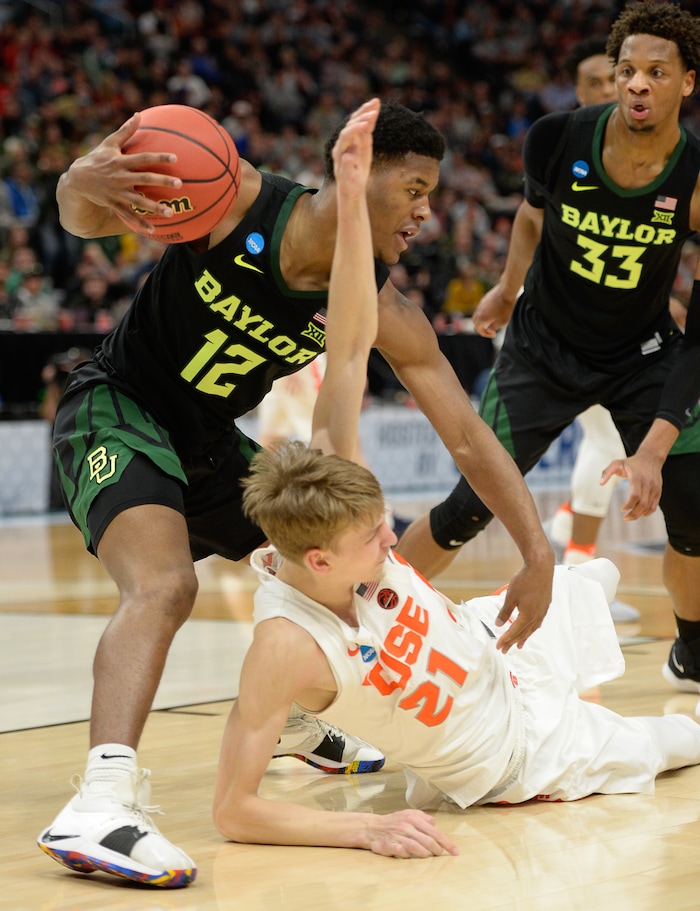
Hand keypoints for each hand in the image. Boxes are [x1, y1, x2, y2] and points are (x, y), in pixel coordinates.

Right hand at [65, 112, 183, 231]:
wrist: (77, 179)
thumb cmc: (97, 159)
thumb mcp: (109, 143)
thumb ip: (126, 131)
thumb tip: (138, 115)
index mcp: (121, 162)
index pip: (143, 158)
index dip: (158, 158)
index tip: (174, 158)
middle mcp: (120, 177)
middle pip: (145, 179)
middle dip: (162, 182)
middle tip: (180, 184)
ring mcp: (117, 192)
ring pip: (139, 201)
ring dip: (154, 208)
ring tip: (171, 213)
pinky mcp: (114, 204)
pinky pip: (128, 215)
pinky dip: (140, 223)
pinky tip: (153, 230)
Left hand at [331, 98, 379, 197]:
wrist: (350, 188)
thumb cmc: (350, 186)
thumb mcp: (349, 181)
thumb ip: (347, 169)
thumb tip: (347, 156)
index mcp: (339, 151)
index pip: (346, 135)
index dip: (355, 129)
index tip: (366, 125)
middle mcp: (343, 143)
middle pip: (350, 125)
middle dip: (362, 117)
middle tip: (374, 110)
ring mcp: (350, 141)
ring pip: (356, 122)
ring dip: (365, 111)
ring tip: (376, 102)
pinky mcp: (359, 141)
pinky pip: (363, 127)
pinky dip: (369, 117)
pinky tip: (376, 108)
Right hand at [365, 809, 458, 857]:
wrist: (372, 827)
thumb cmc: (393, 822)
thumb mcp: (408, 814)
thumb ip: (423, 818)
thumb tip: (434, 824)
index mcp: (413, 818)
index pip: (434, 832)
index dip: (446, 843)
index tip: (455, 851)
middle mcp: (406, 826)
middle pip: (427, 840)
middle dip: (437, 850)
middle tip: (440, 855)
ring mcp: (398, 836)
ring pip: (416, 846)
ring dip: (425, 854)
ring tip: (428, 856)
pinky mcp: (389, 845)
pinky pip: (400, 851)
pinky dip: (407, 855)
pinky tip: (410, 856)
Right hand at [472, 283, 515, 337]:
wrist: (506, 291)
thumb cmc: (505, 308)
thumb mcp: (502, 322)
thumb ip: (493, 328)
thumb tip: (489, 330)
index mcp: (481, 318)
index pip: (478, 330)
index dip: (485, 334)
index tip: (494, 333)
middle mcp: (478, 311)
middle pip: (475, 322)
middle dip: (481, 327)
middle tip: (490, 329)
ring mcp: (481, 304)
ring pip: (478, 314)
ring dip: (483, 319)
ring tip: (492, 320)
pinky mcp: (484, 299)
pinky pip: (481, 308)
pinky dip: (485, 313)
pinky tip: (494, 312)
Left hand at [495, 557, 552, 652]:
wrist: (541, 567)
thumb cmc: (525, 580)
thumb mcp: (510, 596)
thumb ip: (504, 612)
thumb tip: (498, 624)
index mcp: (527, 615)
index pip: (514, 632)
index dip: (506, 640)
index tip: (499, 646)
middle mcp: (537, 616)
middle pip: (523, 633)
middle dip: (513, 642)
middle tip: (505, 650)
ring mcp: (542, 611)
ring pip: (532, 629)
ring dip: (524, 637)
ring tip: (519, 645)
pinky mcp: (545, 604)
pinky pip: (538, 621)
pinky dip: (532, 628)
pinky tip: (531, 629)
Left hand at [601, 450, 663, 519]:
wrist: (651, 457)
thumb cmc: (631, 462)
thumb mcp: (617, 463)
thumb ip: (607, 472)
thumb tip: (601, 483)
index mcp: (637, 478)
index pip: (635, 496)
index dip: (629, 505)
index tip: (622, 509)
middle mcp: (648, 483)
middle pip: (643, 504)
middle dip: (634, 514)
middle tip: (625, 518)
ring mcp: (655, 488)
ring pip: (649, 506)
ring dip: (639, 515)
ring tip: (630, 517)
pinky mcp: (658, 491)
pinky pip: (655, 505)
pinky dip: (648, 512)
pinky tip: (640, 514)